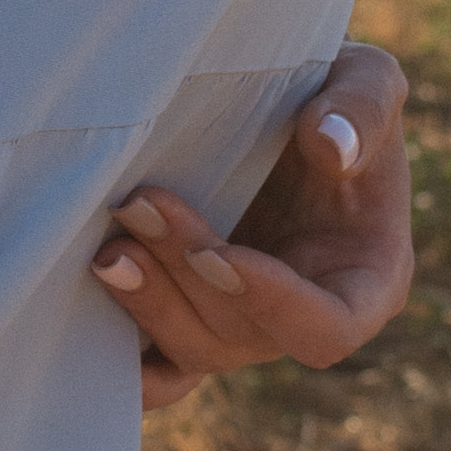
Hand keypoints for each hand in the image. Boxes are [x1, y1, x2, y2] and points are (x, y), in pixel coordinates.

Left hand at [89, 45, 411, 410]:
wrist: (274, 101)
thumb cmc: (334, 95)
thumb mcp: (367, 79)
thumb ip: (363, 109)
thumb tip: (329, 149)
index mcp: (367, 278)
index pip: (329, 327)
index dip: (273, 304)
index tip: (216, 253)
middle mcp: (306, 315)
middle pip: (245, 334)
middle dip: (186, 274)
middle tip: (137, 204)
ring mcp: (248, 325)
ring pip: (195, 348)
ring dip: (148, 301)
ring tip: (107, 247)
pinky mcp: (196, 318)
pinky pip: (162, 371)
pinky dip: (125, 363)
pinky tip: (83, 328)